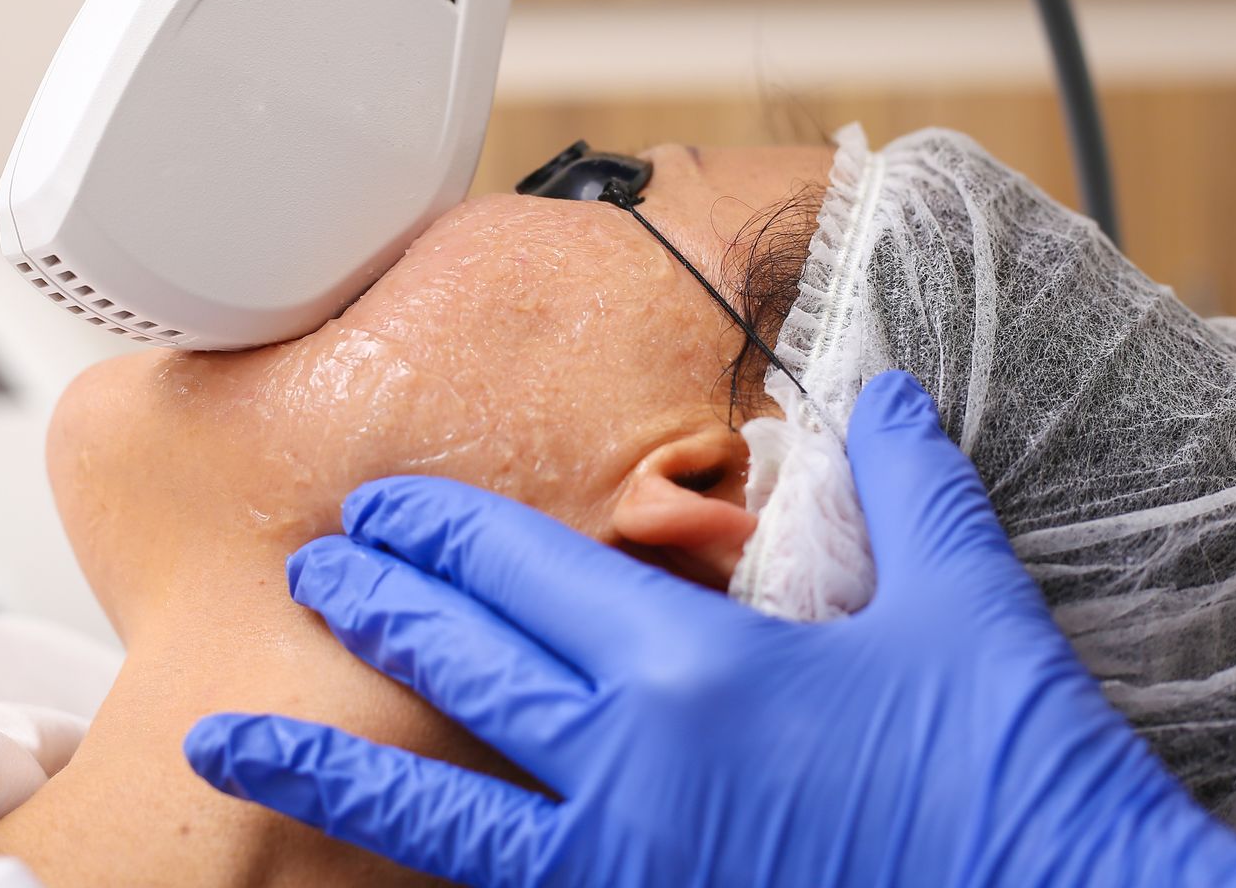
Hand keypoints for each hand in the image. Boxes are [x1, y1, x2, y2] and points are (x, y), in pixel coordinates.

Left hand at [185, 373, 1235, 886]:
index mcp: (693, 664)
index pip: (522, 568)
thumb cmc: (1012, 775)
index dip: (437, 530)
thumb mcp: (965, 607)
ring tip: (224, 738)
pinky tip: (360, 855)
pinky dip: (418, 863)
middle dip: (372, 606)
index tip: (382, 510)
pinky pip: (496, 884)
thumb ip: (905, 484)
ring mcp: (621, 859)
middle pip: (460, 660)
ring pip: (430, 805)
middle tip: (307, 572)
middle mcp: (632, 762)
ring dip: (322, 761)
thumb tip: (879, 395)